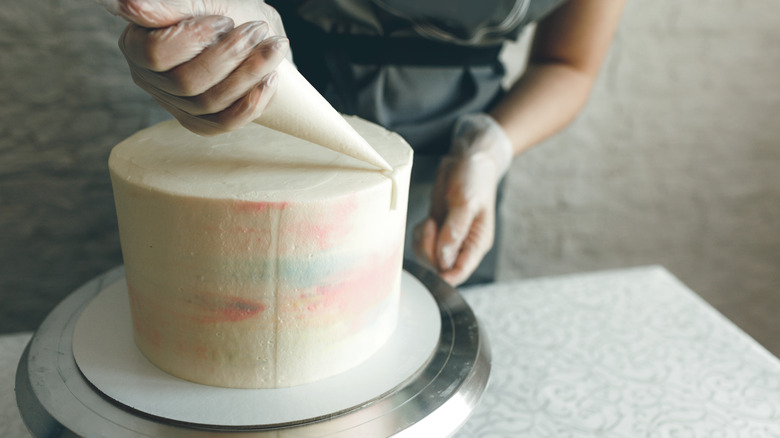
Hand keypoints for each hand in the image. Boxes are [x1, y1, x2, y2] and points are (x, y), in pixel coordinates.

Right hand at [104, 0, 288, 134]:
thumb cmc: (221, 10)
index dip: (194, 39)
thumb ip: (170, 6)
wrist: (248, 29)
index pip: (156, 54)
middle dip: (230, 56)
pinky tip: (270, 81)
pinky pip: (222, 124)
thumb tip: (127, 4)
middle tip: (258, 29)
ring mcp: (174, 104)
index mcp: (137, 45)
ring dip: (248, 75)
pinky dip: (250, 105)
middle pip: (185, 82)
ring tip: (275, 48)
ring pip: (207, 103)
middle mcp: (149, 79)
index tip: (226, 20)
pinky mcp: (199, 121)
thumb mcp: (202, 0)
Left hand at [414, 113, 512, 285]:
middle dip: (430, 250)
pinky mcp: (437, 227)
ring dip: (423, 241)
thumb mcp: (466, 202)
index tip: (431, 263)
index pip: (460, 272)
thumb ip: (454, 231)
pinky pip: (422, 241)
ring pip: (428, 255)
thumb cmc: (474, 178)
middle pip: (440, 266)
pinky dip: (419, 234)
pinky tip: (427, 219)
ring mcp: (449, 236)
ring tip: (430, 220)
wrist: (468, 158)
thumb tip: (443, 259)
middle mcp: (463, 243)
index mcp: (477, 242)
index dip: (444, 276)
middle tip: (431, 226)